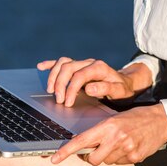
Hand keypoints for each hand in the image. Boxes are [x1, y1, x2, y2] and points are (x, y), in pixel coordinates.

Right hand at [37, 57, 151, 106]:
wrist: (125, 82)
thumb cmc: (122, 89)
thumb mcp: (119, 91)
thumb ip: (105, 88)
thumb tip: (89, 88)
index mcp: (99, 67)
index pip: (79, 75)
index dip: (71, 88)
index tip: (67, 103)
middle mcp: (89, 62)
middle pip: (68, 67)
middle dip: (60, 84)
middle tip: (59, 101)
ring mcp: (82, 63)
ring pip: (63, 63)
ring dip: (54, 76)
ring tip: (50, 91)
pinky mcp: (78, 66)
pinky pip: (62, 62)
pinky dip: (51, 64)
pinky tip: (41, 66)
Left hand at [50, 104, 166, 165]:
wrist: (160, 120)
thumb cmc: (136, 116)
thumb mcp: (115, 118)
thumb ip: (101, 131)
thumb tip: (86, 144)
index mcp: (108, 125)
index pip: (82, 140)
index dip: (66, 151)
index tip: (54, 159)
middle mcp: (116, 138)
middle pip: (92, 159)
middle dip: (91, 156)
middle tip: (97, 148)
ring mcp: (126, 150)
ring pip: (106, 162)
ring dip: (107, 156)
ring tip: (118, 143)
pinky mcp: (134, 158)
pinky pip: (119, 163)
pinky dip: (120, 157)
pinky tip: (128, 146)